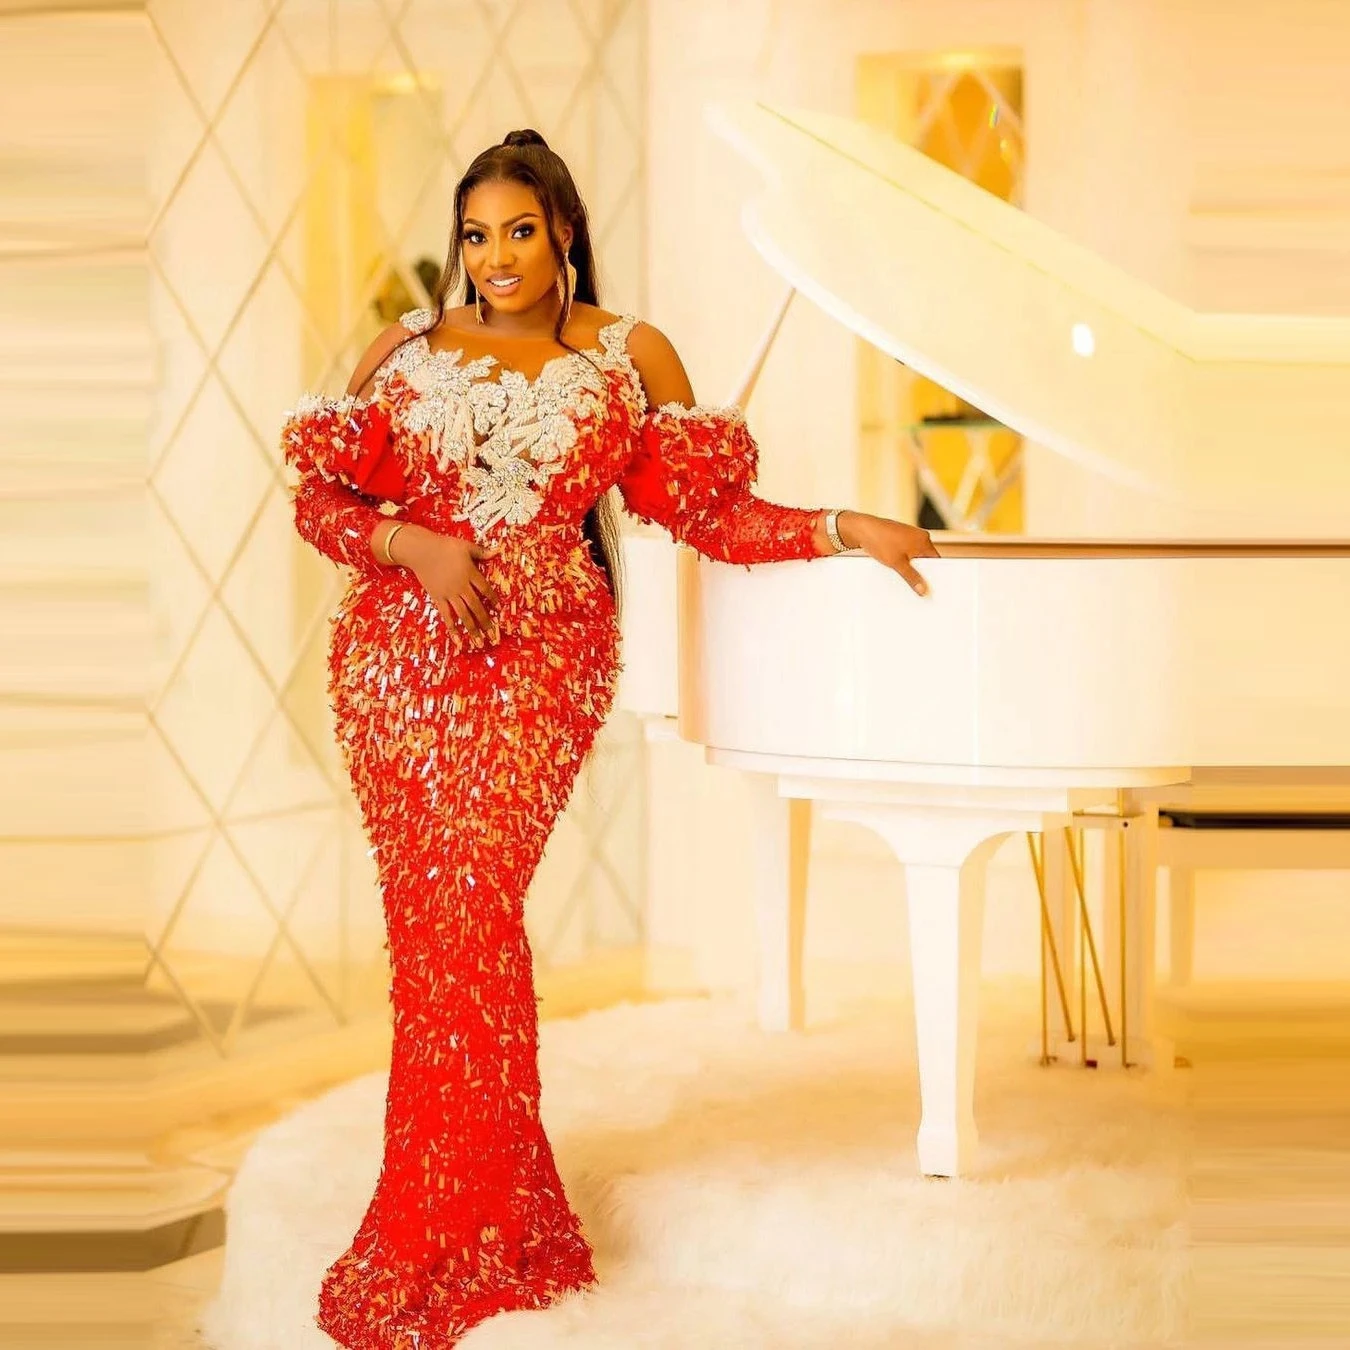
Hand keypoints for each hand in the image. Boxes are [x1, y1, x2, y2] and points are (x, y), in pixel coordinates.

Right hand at [389, 524, 502, 645]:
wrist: (421, 551)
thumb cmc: (444, 546)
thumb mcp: (465, 546)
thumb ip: (481, 552)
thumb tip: (498, 551)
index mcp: (470, 574)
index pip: (485, 589)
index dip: (493, 599)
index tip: (499, 609)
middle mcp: (461, 587)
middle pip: (477, 607)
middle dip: (486, 622)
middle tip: (494, 636)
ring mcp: (449, 594)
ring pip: (464, 615)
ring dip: (472, 629)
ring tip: (479, 642)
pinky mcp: (438, 598)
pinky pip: (446, 615)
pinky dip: (452, 627)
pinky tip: (457, 638)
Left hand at [839, 512, 938, 595]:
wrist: (861, 529)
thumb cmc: (880, 541)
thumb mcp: (898, 564)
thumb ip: (912, 578)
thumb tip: (923, 589)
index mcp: (924, 540)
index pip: (936, 560)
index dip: (933, 574)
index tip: (930, 586)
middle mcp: (919, 535)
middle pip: (925, 559)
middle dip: (920, 571)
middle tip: (916, 585)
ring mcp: (908, 535)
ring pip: (914, 556)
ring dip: (910, 566)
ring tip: (902, 575)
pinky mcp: (898, 536)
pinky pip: (905, 551)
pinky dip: (902, 559)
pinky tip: (895, 567)